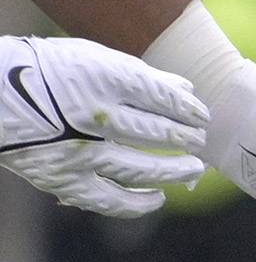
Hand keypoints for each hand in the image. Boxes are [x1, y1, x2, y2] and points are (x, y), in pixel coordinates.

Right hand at [0, 35, 206, 217]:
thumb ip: (141, 76)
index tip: (202, 116)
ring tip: (193, 169)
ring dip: (174, 171)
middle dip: (186, 139)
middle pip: (158, 134)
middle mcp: (95, 116)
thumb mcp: (93, 58)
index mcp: (105, 79)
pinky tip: (158, 199)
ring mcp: (79, 150)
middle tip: (200, 141)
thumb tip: (186, 89)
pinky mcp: (63, 176)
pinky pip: (108, 198)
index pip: (164, 98)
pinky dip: (137, 203)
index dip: (189, 110)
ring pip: (142, 168)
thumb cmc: (48, 72)